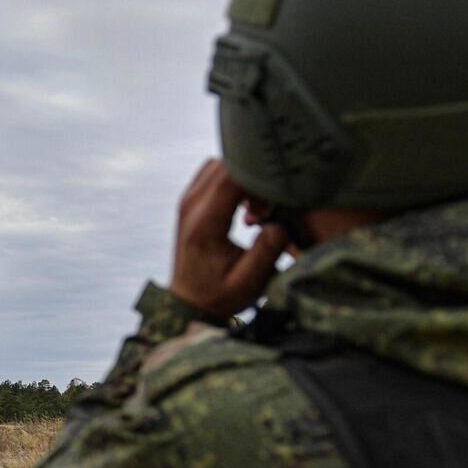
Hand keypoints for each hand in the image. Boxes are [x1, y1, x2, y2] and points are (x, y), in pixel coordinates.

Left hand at [169, 159, 289, 318]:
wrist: (189, 302)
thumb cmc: (220, 295)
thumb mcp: (249, 283)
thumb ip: (266, 252)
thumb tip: (279, 224)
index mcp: (205, 223)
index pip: (232, 177)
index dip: (261, 177)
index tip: (280, 193)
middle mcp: (191, 205)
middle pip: (226, 165)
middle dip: (254, 177)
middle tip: (268, 206)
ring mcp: (187, 201)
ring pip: (220, 165)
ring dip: (243, 179)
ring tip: (257, 208)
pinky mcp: (190, 201)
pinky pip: (213, 174)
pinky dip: (233, 182)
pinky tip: (246, 206)